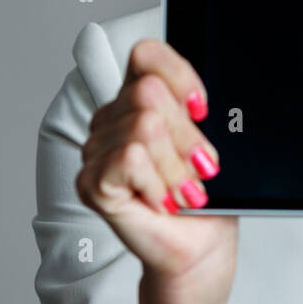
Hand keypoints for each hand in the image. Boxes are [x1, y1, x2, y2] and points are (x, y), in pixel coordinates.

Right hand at [75, 38, 237, 303]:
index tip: (203, 109)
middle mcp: (112, 119)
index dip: (179, 76)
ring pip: (144, 127)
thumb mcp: (210, 142)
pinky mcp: (92, 182)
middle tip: (200, 169)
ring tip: (183, 190)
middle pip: (150, 93)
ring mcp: (96, 150)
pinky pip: (131, 158)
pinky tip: (162, 200)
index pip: (146, 55)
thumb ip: (197, 110)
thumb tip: (203, 96)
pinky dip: (157, 182)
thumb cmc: (206, 195)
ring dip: (176, 167)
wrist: (201, 248)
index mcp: (138, 100)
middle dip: (187, 136)